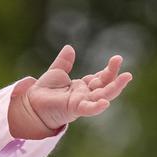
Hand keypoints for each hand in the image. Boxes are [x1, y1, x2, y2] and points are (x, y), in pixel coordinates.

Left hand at [8, 44, 132, 138]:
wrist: (30, 104)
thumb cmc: (43, 91)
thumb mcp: (56, 73)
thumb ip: (64, 62)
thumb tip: (69, 47)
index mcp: (83, 86)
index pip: (101, 77)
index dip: (109, 69)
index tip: (116, 59)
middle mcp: (85, 95)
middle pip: (105, 85)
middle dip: (115, 75)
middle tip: (121, 62)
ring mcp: (81, 102)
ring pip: (102, 96)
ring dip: (115, 88)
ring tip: (126, 77)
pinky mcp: (74, 109)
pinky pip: (88, 109)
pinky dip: (97, 107)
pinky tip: (106, 103)